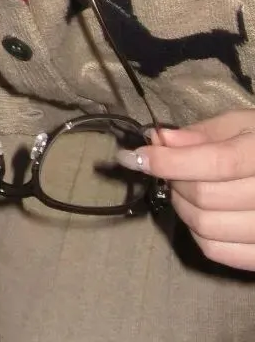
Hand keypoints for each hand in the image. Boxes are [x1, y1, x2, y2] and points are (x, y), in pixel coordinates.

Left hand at [118, 109, 254, 269]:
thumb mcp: (244, 125)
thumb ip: (204, 133)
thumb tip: (160, 139)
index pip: (215, 163)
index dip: (168, 160)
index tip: (134, 156)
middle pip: (206, 197)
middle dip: (173, 180)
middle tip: (165, 167)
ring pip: (207, 228)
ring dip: (182, 206)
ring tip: (184, 188)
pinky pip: (219, 252)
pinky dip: (198, 233)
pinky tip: (201, 213)